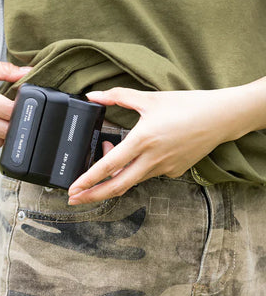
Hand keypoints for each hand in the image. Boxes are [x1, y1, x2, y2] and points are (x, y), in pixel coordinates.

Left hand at [68, 86, 249, 204]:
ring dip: (113, 177)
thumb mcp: (149, 99)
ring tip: (103, 166)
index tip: (74, 189)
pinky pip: (147, 175)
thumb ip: (117, 96)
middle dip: (92, 195)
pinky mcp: (174, 172)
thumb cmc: (187, 106)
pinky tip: (132, 157)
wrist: (221, 117)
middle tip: (75, 199)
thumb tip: (93, 95)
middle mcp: (152, 159)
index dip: (88, 180)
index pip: (109, 166)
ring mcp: (164, 168)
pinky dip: (134, 170)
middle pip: (117, 186)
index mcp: (143, 140)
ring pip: (131, 180)